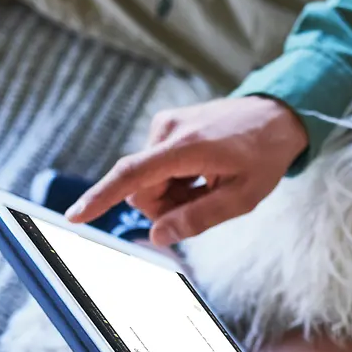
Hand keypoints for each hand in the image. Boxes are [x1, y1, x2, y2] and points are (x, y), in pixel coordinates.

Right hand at [64, 96, 307, 245]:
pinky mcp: (165, 126)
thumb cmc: (264, 156)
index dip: (101, 198)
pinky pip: (156, 168)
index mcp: (186, 147)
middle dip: (166, 207)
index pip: (132, 175)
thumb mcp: (243, 197)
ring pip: (149, 182)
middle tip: (206, 200)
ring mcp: (164, 125)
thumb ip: (199, 218)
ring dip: (174, 194)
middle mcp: (167, 130)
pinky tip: (204, 171)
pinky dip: (176, 179)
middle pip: (142, 190)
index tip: (74, 216)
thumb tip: (158, 237)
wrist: (276, 114)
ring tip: (209, 182)